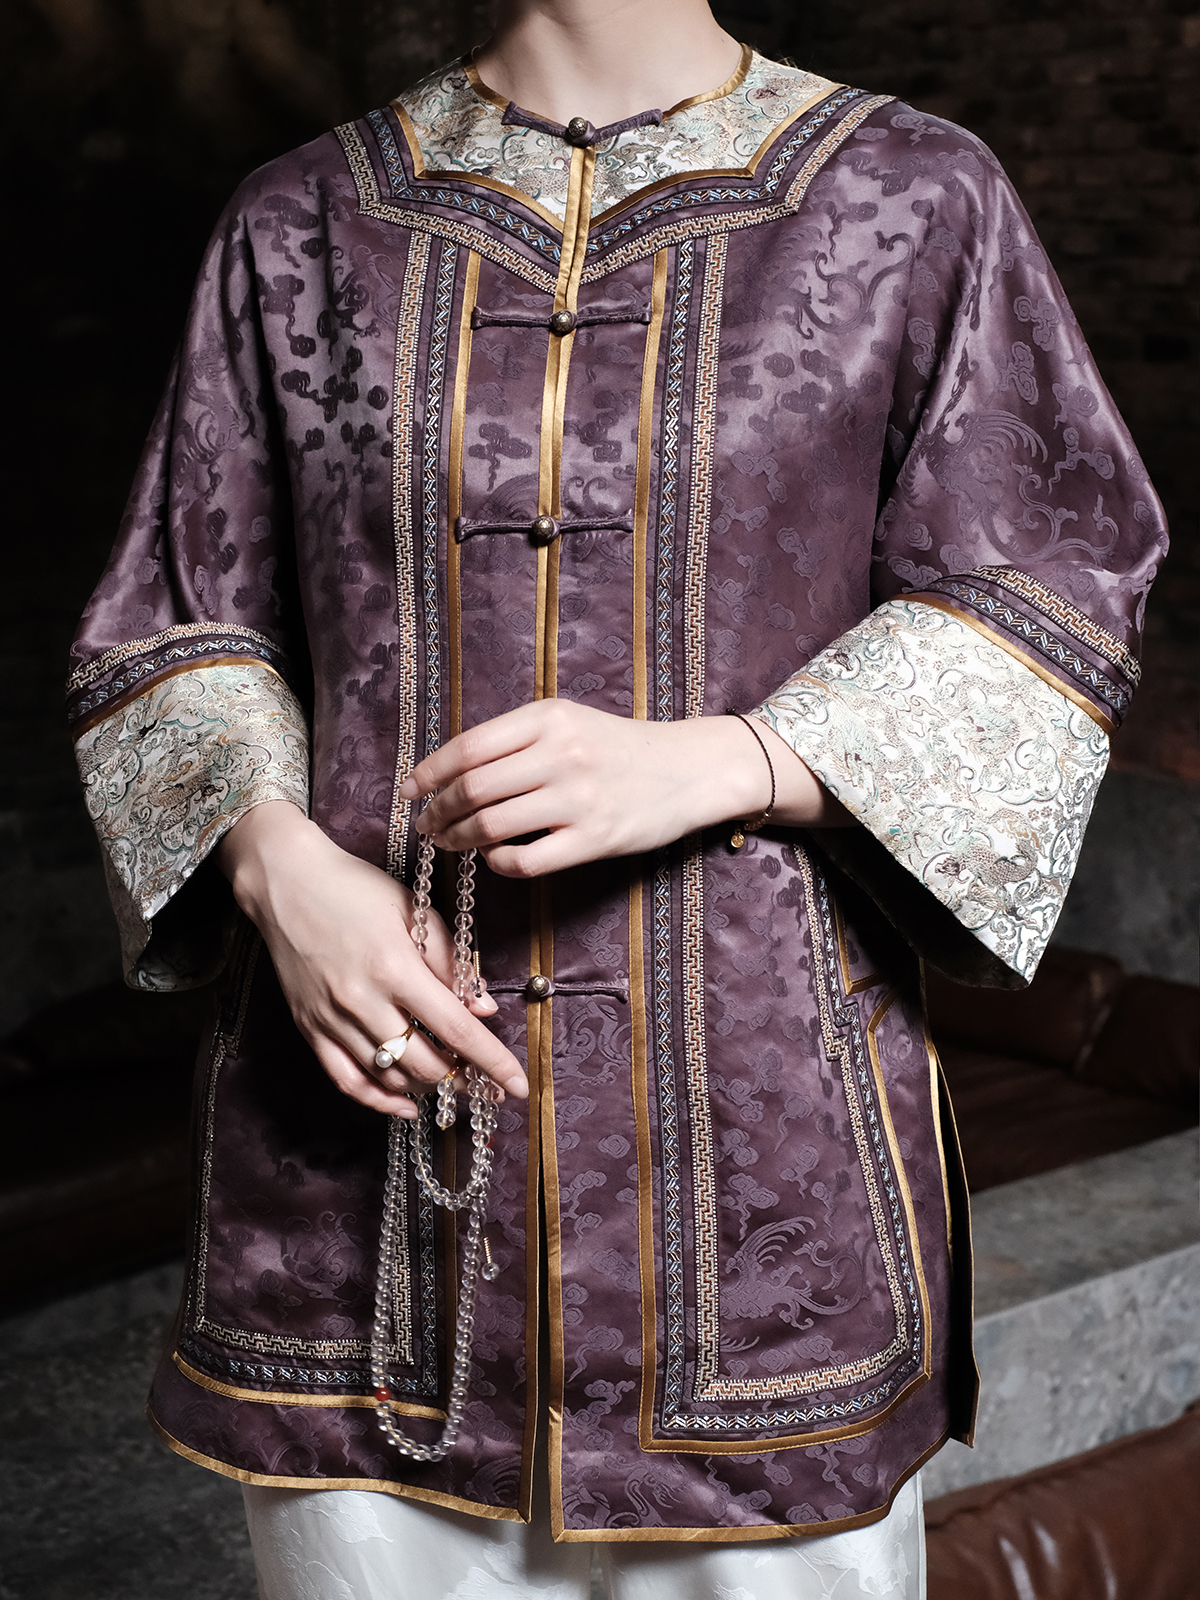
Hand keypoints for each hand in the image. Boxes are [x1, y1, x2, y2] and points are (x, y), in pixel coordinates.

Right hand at [215, 801, 527, 1116]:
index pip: (455, 1029)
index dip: (491, 1061)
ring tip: (449, 1081)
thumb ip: (451, 960)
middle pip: (424, 1063)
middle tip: (482, 1077)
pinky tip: (404, 1105)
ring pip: (389, 1078)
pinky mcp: (310, 1028)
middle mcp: (362, 1001)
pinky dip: (379, 1101)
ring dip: (426, 1087)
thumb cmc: (355, 889)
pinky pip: (347, 1081)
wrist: (286, 883)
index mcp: (395, 968)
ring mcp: (332, 1019)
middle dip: (461, 1077)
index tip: (519, 1084)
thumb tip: (483, 1007)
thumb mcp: (413, 910)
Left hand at [398, 701, 849, 877]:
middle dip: (438, 811)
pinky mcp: (595, 840)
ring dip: (459, 839)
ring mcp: (579, 799)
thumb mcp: (568, 721)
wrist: (688, 770)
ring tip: (449, 843)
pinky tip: (495, 859)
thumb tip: (449, 770)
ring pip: (492, 826)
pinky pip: (526, 861)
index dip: (430, 773)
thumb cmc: (618, 747)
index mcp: (549, 717)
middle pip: (474, 789)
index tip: (411, 791)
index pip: (469, 747)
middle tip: (425, 825)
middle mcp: (562, 754)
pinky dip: (499, 864)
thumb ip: (515, 739)